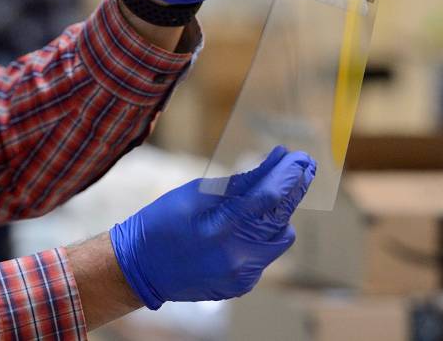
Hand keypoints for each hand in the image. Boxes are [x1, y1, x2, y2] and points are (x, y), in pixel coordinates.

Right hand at [110, 146, 315, 308]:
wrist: (139, 269)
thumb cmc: (162, 222)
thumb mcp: (196, 193)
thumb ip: (239, 182)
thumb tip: (274, 161)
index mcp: (221, 229)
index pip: (270, 197)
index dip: (290, 174)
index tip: (302, 157)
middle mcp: (236, 257)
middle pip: (282, 218)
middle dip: (294, 190)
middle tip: (304, 167)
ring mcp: (240, 276)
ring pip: (279, 238)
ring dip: (279, 215)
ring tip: (271, 195)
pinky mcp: (240, 285)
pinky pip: (265, 255)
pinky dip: (262, 237)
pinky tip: (249, 224)